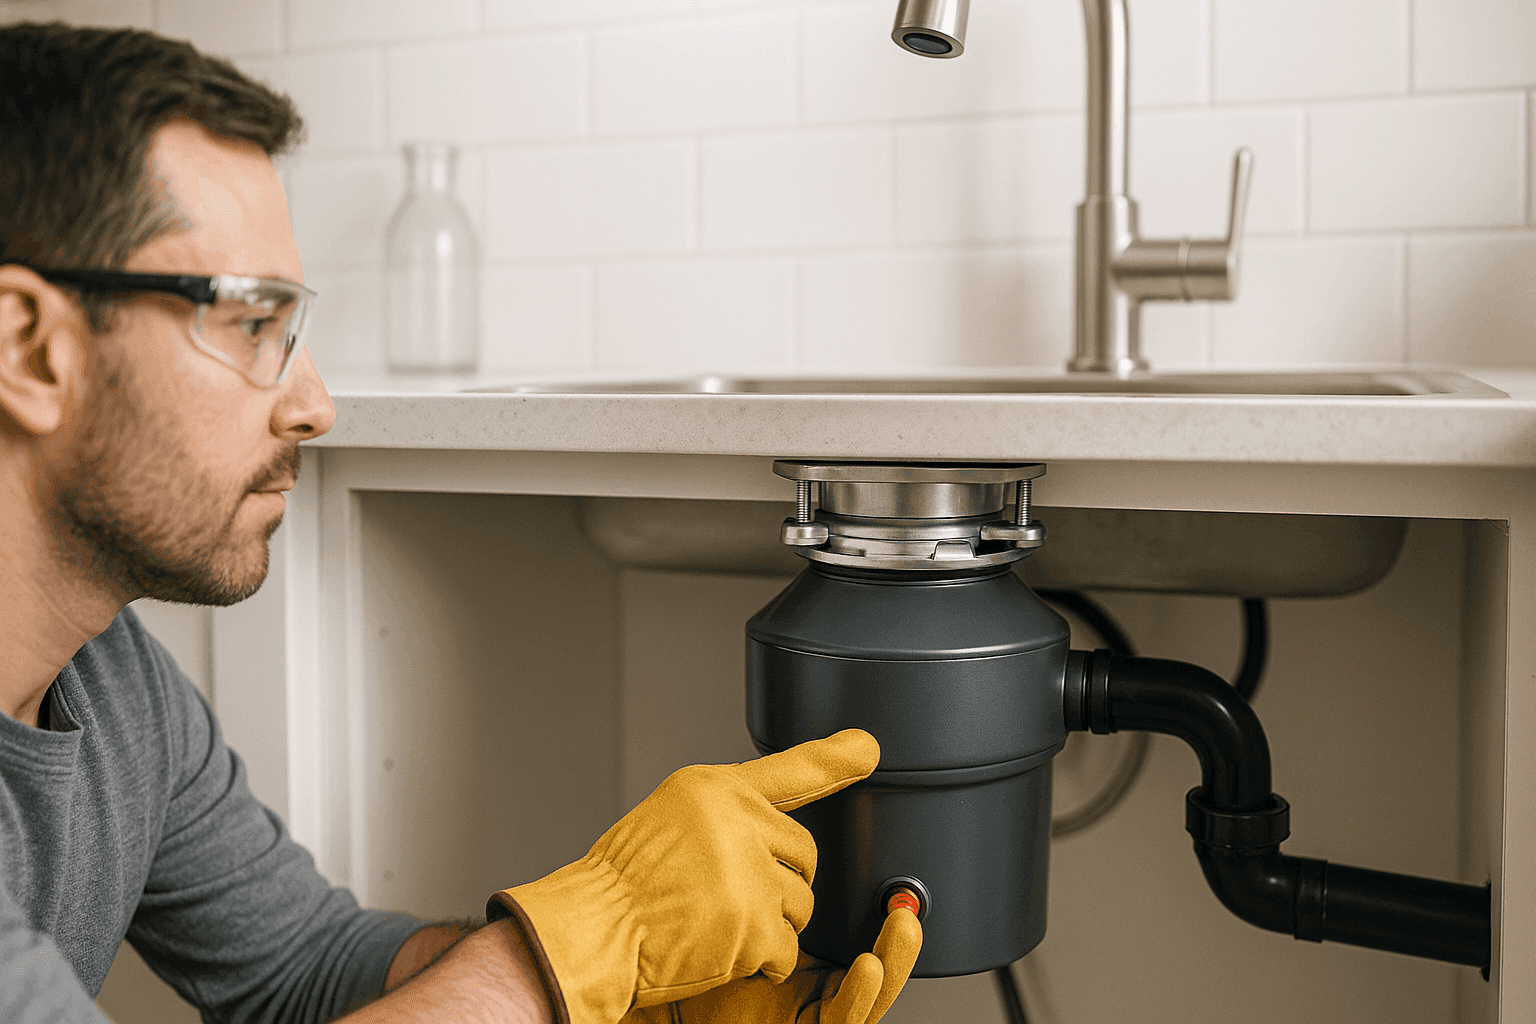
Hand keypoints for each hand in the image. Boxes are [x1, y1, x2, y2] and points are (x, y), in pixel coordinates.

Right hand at [488, 730, 880, 1023]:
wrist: (594, 931)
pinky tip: (720, 948)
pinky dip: (761, 959)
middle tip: (726, 895)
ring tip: (716, 921)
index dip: (835, 758)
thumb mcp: (674, 815)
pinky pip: (786, 946)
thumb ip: (727, 812)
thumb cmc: (623, 883)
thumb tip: (770, 819)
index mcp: (716, 789)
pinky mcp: (754, 922)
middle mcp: (737, 820)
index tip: (868, 747)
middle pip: (806, 854)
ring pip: (801, 904)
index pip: (791, 769)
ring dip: (769, 923)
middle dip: (781, 882)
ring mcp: (748, 872)